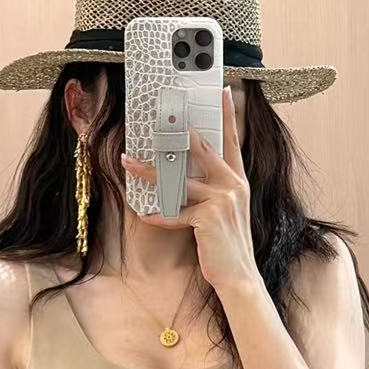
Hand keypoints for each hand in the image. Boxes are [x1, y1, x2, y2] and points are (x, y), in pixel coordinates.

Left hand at [120, 84, 258, 297]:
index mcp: (238, 181)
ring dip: (150, 172)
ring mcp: (222, 200)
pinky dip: (158, 216)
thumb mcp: (225, 212)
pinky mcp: (208, 217)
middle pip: (201, 150)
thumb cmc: (228, 245)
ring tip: (128, 162)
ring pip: (179, 180)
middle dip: (178, 134)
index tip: (224, 92)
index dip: (228, 116)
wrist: (240, 277)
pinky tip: (144, 215)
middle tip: (160, 116)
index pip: (232, 141)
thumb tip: (185, 176)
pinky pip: (175, 213)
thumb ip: (212, 191)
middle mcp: (232, 186)